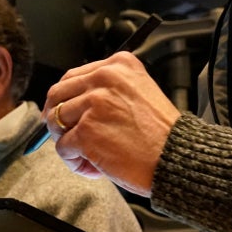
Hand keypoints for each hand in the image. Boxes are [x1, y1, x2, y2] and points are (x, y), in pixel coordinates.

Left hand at [43, 53, 181, 196]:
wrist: (175, 157)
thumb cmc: (161, 133)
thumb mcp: (139, 93)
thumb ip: (108, 90)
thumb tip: (69, 104)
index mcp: (119, 64)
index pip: (73, 76)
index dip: (66, 98)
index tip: (68, 113)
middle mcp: (104, 78)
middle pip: (57, 94)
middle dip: (57, 118)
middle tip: (67, 135)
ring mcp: (94, 104)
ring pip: (56, 120)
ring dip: (67, 142)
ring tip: (87, 155)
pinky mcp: (86, 132)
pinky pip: (62, 147)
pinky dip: (74, 161)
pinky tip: (92, 167)